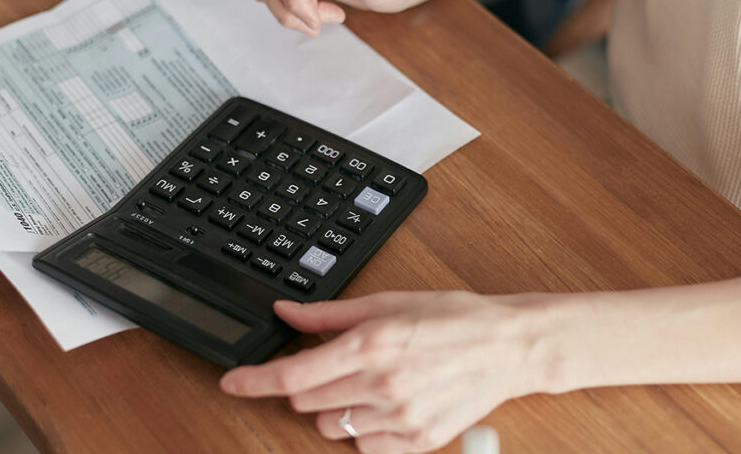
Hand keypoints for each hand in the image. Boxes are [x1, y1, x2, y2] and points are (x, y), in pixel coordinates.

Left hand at [220, 291, 541, 452]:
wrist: (508, 348)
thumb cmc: (454, 319)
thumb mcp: (388, 302)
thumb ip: (329, 314)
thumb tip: (285, 313)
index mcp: (370, 344)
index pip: (292, 374)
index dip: (253, 381)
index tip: (232, 382)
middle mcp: (381, 384)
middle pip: (305, 401)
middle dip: (306, 384)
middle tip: (334, 365)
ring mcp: (399, 418)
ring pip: (332, 426)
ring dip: (335, 407)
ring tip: (367, 383)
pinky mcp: (416, 441)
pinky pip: (365, 445)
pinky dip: (365, 427)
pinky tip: (388, 403)